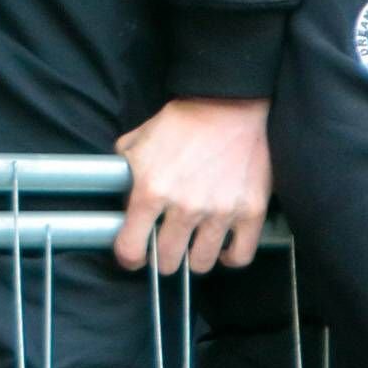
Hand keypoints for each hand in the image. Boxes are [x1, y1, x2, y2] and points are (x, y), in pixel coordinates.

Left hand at [113, 96, 271, 274]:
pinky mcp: (250, 212)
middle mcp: (184, 207)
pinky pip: (240, 256)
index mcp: (150, 190)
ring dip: (194, 257)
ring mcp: (219, 212)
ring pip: (200, 263)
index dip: (129, 256)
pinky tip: (222, 246)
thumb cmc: (182, 121)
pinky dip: (229, 257)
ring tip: (193, 243)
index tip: (135, 253)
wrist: (229, 104)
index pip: (131, 248)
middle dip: (163, 256)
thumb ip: (122, 170)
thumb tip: (117, 194)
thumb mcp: (138, 140)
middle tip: (167, 244)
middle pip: (168, 261)